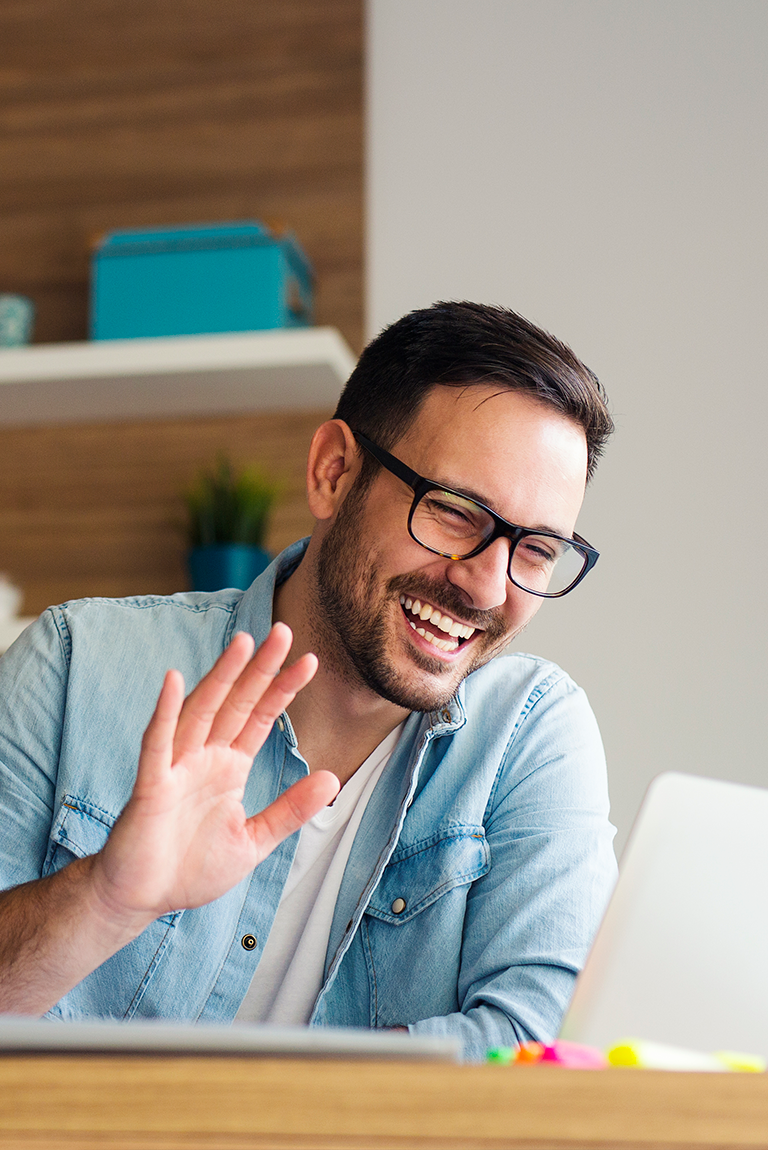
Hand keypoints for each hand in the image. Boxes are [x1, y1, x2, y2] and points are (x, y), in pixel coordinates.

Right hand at [89, 624, 338, 928]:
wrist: (141, 900)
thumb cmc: (190, 868)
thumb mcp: (254, 840)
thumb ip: (290, 810)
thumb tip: (332, 778)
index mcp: (228, 768)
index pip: (260, 718)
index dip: (283, 689)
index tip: (310, 662)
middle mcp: (203, 758)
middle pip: (236, 703)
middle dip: (259, 669)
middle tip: (284, 632)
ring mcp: (176, 768)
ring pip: (201, 711)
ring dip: (221, 677)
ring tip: (243, 642)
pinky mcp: (151, 786)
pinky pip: (158, 744)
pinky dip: (166, 712)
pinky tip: (174, 681)